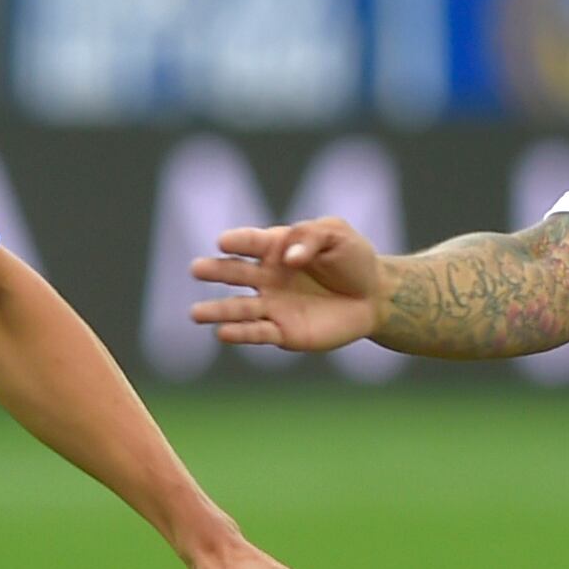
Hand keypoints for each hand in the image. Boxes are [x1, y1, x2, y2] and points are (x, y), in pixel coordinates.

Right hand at [188, 218, 382, 352]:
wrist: (373, 296)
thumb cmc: (353, 259)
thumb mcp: (336, 234)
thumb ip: (310, 238)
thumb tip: (288, 258)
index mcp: (276, 247)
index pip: (251, 242)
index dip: (238, 241)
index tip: (223, 242)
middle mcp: (267, 277)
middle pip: (235, 273)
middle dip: (215, 271)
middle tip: (196, 269)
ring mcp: (272, 305)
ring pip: (239, 308)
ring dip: (217, 311)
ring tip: (195, 314)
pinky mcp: (283, 332)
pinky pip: (257, 333)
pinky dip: (240, 334)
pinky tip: (223, 333)